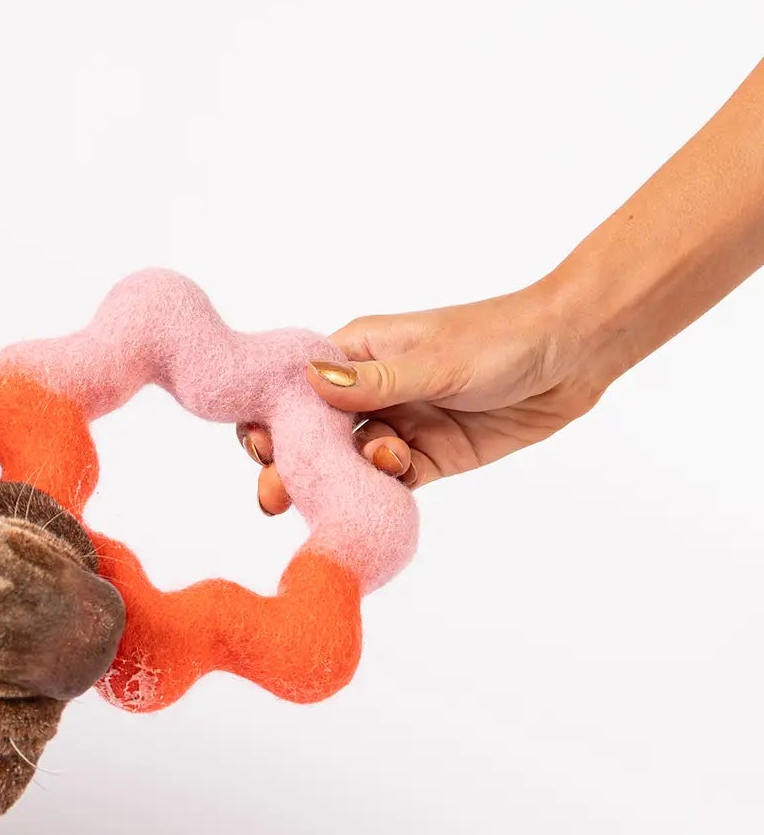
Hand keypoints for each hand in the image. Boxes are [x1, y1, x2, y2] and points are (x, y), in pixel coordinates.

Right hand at [238, 282, 610, 509]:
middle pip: (314, 435)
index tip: (260, 446)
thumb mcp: (437, 359)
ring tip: (349, 492)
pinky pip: (390, 482)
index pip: (296, 388)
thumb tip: (311, 382)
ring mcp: (398, 425)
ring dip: (341, 482)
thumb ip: (375, 384)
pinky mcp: (427, 457)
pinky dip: (381, 492)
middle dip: (293, 465)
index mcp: (358, 354)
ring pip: (348, 465)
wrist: (575, 354)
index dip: (271, 418)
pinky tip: (385, 491)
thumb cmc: (503, 337)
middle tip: (277, 498)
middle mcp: (369, 391)